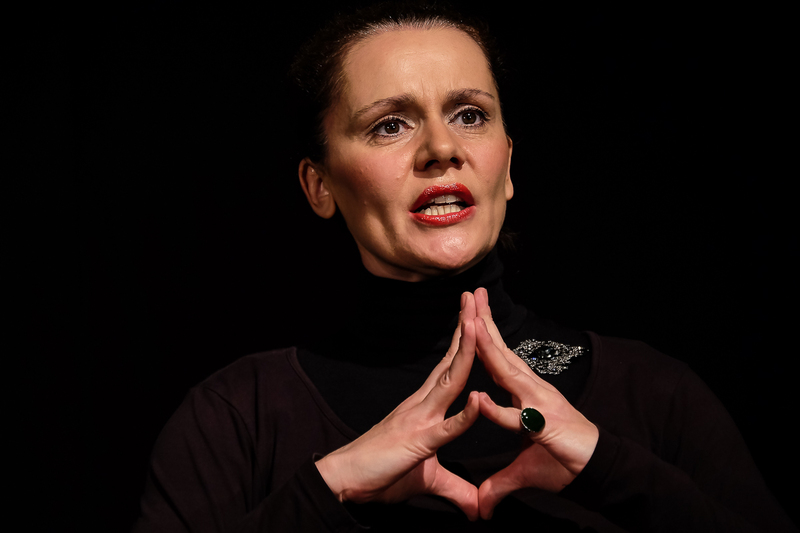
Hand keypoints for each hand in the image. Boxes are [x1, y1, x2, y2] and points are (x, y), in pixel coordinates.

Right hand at [315, 293, 481, 519]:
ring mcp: (420, 419)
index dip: (464, 342)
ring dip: (465, 353)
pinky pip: (447, 428)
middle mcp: (423, 404)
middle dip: (465, 329)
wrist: (345, 480)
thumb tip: (476, 507)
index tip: (476, 316)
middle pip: (450, 362)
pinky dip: (465, 415)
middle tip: (474, 299)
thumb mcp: (427, 480)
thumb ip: (455, 488)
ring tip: (477, 324)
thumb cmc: (382, 474)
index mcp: (425, 406)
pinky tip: (480, 399)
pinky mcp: (418, 442)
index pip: (449, 367)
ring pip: (449, 382)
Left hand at [469, 288, 599, 518]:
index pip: (496, 359)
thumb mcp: (523, 472)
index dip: (481, 337)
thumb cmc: (564, 463)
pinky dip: (497, 410)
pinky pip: (516, 418)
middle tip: (470, 294)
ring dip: (488, 349)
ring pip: (507, 373)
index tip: (467, 313)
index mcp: (522, 393)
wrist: (597, 472)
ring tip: (470, 325)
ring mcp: (538, 404)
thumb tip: (481, 505)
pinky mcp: (544, 426)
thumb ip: (499, 483)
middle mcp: (529, 390)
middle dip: (484, 322)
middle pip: (500, 352)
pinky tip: (478, 400)